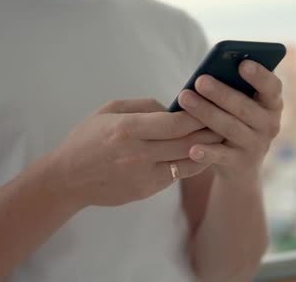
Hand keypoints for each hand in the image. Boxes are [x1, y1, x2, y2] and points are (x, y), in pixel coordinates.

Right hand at [50, 99, 222, 206]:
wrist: (69, 178)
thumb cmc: (88, 138)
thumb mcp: (110, 110)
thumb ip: (144, 106)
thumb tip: (175, 106)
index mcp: (128, 129)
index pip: (176, 123)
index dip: (199, 114)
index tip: (212, 104)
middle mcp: (138, 154)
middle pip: (188, 142)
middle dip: (211, 130)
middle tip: (227, 119)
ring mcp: (144, 175)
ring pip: (189, 161)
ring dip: (208, 149)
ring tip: (221, 135)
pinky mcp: (147, 190)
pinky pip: (178, 174)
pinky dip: (193, 162)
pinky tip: (202, 152)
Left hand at [178, 60, 282, 182]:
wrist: (240, 166)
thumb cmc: (235, 121)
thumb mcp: (240, 105)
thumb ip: (232, 88)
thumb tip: (206, 74)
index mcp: (272, 104)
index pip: (272, 87)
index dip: (260, 75)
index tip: (243, 64)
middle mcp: (270, 124)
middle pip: (244, 107)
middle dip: (221, 92)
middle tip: (199, 80)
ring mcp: (256, 145)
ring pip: (230, 127)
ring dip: (206, 112)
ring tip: (184, 98)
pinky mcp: (240, 164)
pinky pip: (221, 156)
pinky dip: (207, 152)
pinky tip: (192, 148)